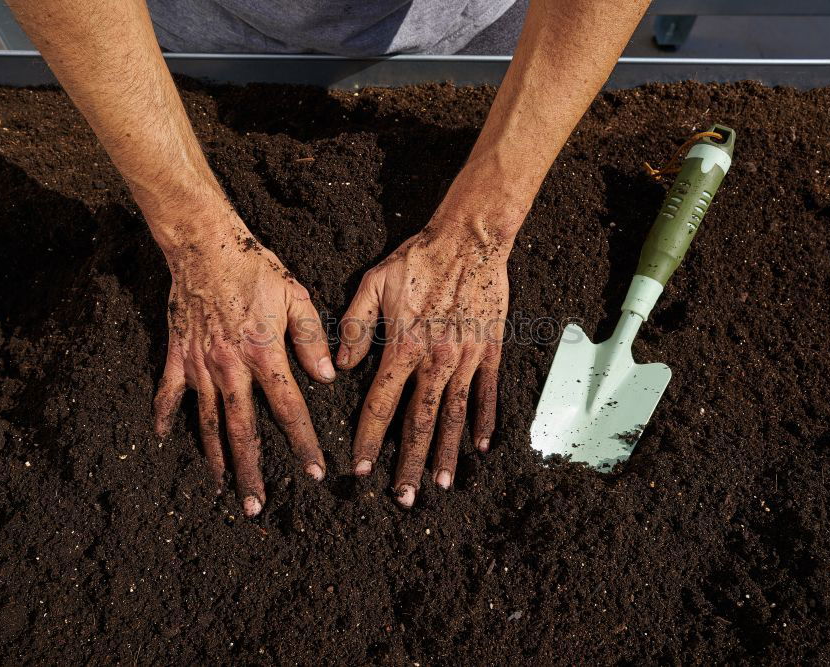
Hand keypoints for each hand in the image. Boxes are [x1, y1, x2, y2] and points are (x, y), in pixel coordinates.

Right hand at [152, 216, 334, 516]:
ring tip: (223, 486)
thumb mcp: (296, 297)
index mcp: (264, 354)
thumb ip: (311, 340)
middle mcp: (230, 367)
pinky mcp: (177, 354)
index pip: (289, 408)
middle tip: (256, 505)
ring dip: (215, 456)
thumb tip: (329, 377)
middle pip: (242, 428)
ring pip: (206, 420)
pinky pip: (168, 392)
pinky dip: (164, 415)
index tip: (313, 472)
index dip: (302, 443)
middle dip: (251, 469)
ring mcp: (200, 364)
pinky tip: (161, 439)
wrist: (205, 245)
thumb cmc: (255, 269)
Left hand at [337, 216, 510, 506]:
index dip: (370, 440)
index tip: (362, 471)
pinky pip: (488, 393)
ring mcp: (467, 359)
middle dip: (410, 464)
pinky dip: (484, 421)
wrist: (469, 240)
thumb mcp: (374, 283)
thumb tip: (339, 366)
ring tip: (441, 485)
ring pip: (455, 416)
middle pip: (420, 422)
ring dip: (447, 454)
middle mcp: (436, 360)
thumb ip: (354, 326)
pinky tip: (479, 446)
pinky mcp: (490, 351)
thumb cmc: (417, 259)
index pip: (381, 405)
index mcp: (403, 347)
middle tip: (403, 497)